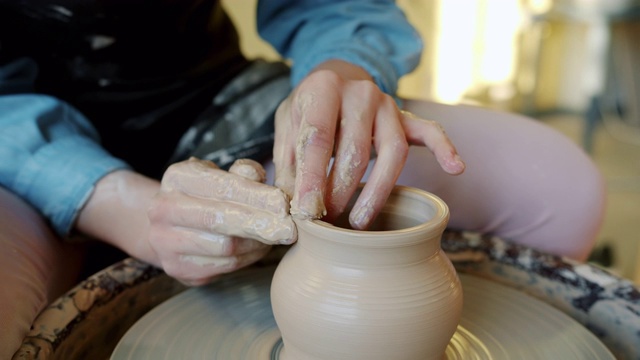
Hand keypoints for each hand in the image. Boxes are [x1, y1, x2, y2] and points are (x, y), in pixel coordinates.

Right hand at [148, 158, 295, 285]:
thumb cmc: (206, 194)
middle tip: (289, 229)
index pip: (222, 187)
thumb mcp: (222, 174)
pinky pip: (224, 266)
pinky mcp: (178, 269)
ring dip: (258, 243)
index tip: (283, 204)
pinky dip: (249, 258)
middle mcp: (163, 209)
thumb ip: (243, 175)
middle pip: (220, 220)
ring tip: (276, 236)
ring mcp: (166, 242)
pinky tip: (260, 247)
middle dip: (260, 224)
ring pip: (225, 247)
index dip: (256, 196)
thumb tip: (262, 181)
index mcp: (177, 178)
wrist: (171, 224)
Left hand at [273, 60, 464, 228]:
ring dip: (377, 190)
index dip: (312, 178)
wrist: (335, 78)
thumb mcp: (287, 126)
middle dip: (341, 191)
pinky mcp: (406, 116)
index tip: (306, 211)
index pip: (318, 138)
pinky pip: (430, 131)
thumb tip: (289, 205)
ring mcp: (387, 104)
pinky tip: (455, 168)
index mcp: (324, 88)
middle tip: (327, 220)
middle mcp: (360, 92)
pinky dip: (444, 148)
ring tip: (360, 221)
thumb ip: (288, 161)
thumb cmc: (309, 110)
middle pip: (356, 149)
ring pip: (392, 151)